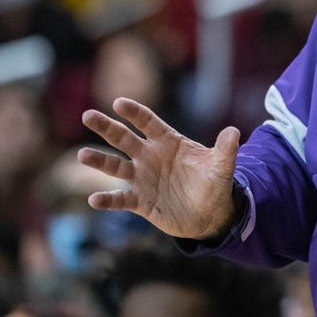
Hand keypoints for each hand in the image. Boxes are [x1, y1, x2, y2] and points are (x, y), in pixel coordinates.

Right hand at [78, 97, 241, 239]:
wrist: (209, 214)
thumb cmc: (213, 183)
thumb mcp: (222, 167)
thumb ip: (225, 149)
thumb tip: (234, 132)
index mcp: (168, 142)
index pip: (148, 122)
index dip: (135, 112)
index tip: (118, 102)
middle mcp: (150, 157)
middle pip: (124, 138)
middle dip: (106, 127)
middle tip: (88, 115)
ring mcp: (142, 178)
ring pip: (115, 166)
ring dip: (99, 160)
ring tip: (82, 154)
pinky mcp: (140, 202)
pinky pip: (120, 199)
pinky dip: (107, 200)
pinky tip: (94, 199)